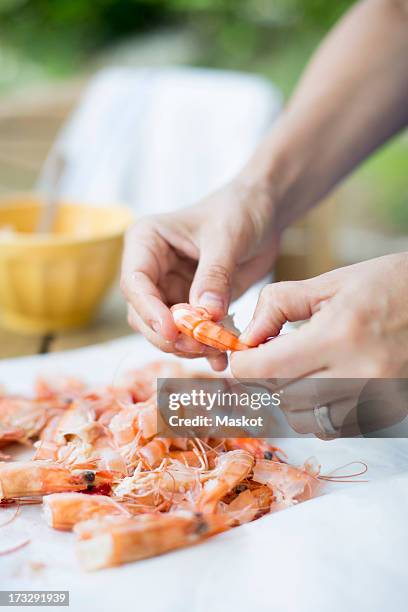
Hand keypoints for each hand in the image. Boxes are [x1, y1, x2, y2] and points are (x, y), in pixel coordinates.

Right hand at [121, 178, 277, 369]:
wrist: (261, 214)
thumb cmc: (239, 211)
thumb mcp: (228, 238)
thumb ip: (215, 276)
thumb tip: (206, 315)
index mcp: (146, 242)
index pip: (135, 283)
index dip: (149, 311)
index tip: (172, 331)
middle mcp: (151, 269)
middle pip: (144, 314)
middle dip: (170, 335)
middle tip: (201, 346)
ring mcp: (169, 289)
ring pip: (165, 331)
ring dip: (188, 346)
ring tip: (218, 350)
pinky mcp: (190, 305)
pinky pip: (190, 334)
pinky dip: (204, 348)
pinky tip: (221, 357)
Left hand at [231, 254, 407, 436]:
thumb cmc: (388, 284)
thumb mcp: (331, 283)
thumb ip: (280, 305)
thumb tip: (247, 336)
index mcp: (339, 335)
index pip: (268, 369)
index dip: (243, 364)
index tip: (240, 356)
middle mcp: (359, 374)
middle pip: (282, 398)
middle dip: (266, 379)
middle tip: (268, 358)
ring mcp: (376, 398)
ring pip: (306, 421)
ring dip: (289, 400)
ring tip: (298, 371)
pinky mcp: (386, 410)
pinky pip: (335, 428)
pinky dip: (317, 413)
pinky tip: (321, 386)